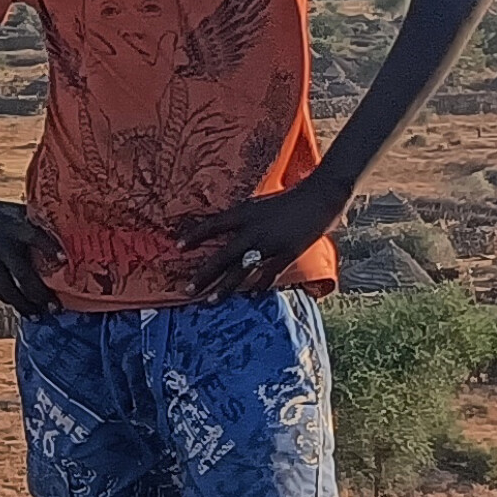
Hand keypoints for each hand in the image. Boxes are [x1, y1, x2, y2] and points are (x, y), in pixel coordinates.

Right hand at [0, 190, 66, 317]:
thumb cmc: (1, 214)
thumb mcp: (19, 213)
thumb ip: (37, 226)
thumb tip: (67, 241)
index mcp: (15, 227)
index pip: (35, 237)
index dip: (50, 248)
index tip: (65, 261)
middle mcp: (1, 245)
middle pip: (22, 275)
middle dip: (40, 295)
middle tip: (55, 309)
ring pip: (6, 288)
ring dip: (23, 305)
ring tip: (37, 316)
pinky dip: (6, 299)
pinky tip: (18, 306)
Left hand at [174, 182, 348, 302]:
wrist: (319, 195)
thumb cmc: (290, 197)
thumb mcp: (261, 203)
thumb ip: (245, 218)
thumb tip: (230, 230)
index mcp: (245, 212)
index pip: (213, 225)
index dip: (194, 236)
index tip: (177, 247)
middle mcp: (253, 229)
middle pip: (222, 256)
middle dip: (203, 274)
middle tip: (186, 289)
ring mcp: (269, 243)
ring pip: (240, 270)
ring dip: (224, 287)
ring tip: (209, 300)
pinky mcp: (287, 253)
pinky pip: (268, 273)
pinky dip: (260, 285)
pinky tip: (252, 296)